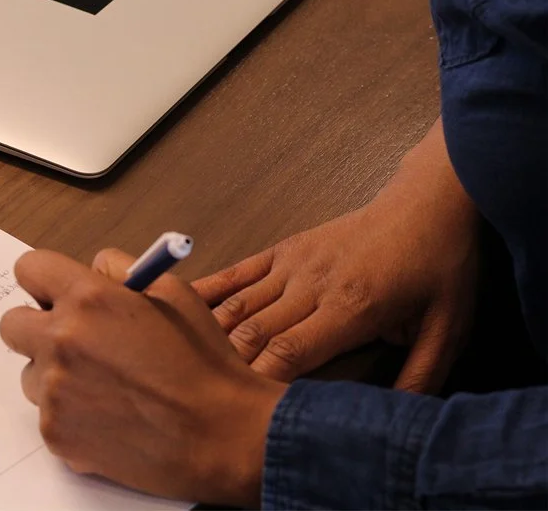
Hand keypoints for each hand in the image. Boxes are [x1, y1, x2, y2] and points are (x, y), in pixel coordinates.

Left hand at [0, 248, 285, 508]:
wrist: (221, 435)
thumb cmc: (203, 363)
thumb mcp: (175, 293)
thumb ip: (124, 271)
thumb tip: (94, 268)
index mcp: (87, 299)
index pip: (29, 269)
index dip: (45, 280)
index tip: (56, 293)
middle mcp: (61, 341)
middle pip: (12, 323)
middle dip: (38, 327)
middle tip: (75, 340)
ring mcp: (53, 391)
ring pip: (30, 373)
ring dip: (55, 375)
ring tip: (104, 386)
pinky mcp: (55, 433)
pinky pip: (47, 413)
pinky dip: (70, 414)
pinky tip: (110, 415)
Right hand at [193, 124, 479, 392]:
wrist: (426, 204)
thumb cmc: (438, 267)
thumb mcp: (447, 330)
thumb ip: (419, 377)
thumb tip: (390, 422)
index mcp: (350, 307)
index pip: (289, 352)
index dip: (259, 383)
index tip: (242, 410)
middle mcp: (312, 284)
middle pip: (252, 332)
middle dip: (225, 368)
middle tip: (202, 395)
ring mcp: (292, 263)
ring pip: (237, 304)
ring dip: (207, 335)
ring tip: (179, 363)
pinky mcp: (284, 249)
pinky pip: (238, 272)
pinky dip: (208, 291)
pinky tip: (181, 306)